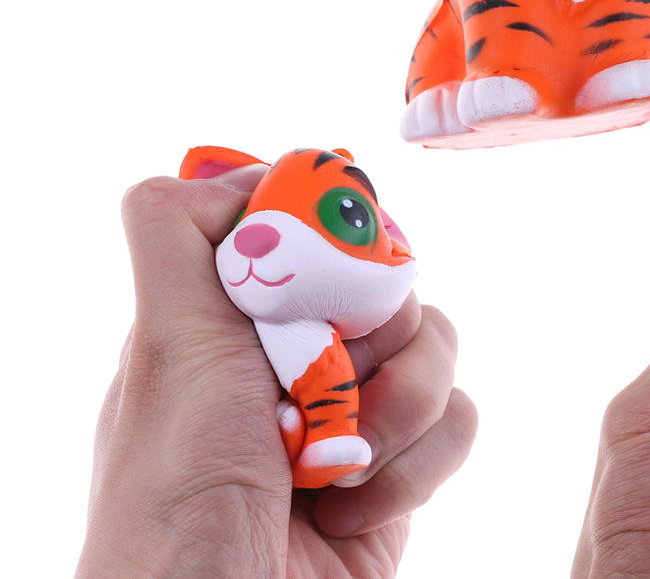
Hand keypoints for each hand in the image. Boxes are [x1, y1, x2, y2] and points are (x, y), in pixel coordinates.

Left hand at [76, 170, 476, 578]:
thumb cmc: (179, 502)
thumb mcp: (166, 348)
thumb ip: (178, 241)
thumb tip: (223, 170)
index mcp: (237, 317)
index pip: (311, 229)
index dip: (333, 236)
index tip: (332, 266)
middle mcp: (299, 354)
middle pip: (386, 278)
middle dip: (370, 332)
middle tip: (331, 375)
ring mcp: (355, 407)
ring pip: (435, 340)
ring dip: (400, 402)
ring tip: (343, 459)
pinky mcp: (403, 461)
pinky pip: (458, 415)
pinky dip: (421, 460)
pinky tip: (358, 502)